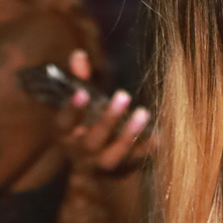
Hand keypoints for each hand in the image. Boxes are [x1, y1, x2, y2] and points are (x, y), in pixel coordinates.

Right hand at [57, 49, 153, 176]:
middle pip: (92, 139)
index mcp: (65, 133)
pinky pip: (133, 161)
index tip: (82, 92)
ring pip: (112, 156)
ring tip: (143, 113)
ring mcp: (99, 161)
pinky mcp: (119, 167)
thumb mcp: (79, 99)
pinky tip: (157, 135)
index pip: (65, 123)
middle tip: (123, 95)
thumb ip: (78, 78)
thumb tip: (79, 55)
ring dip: (128, 136)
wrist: (88, 154)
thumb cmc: (83, 117)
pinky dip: (145, 149)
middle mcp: (80, 150)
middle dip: (108, 119)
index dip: (72, 109)